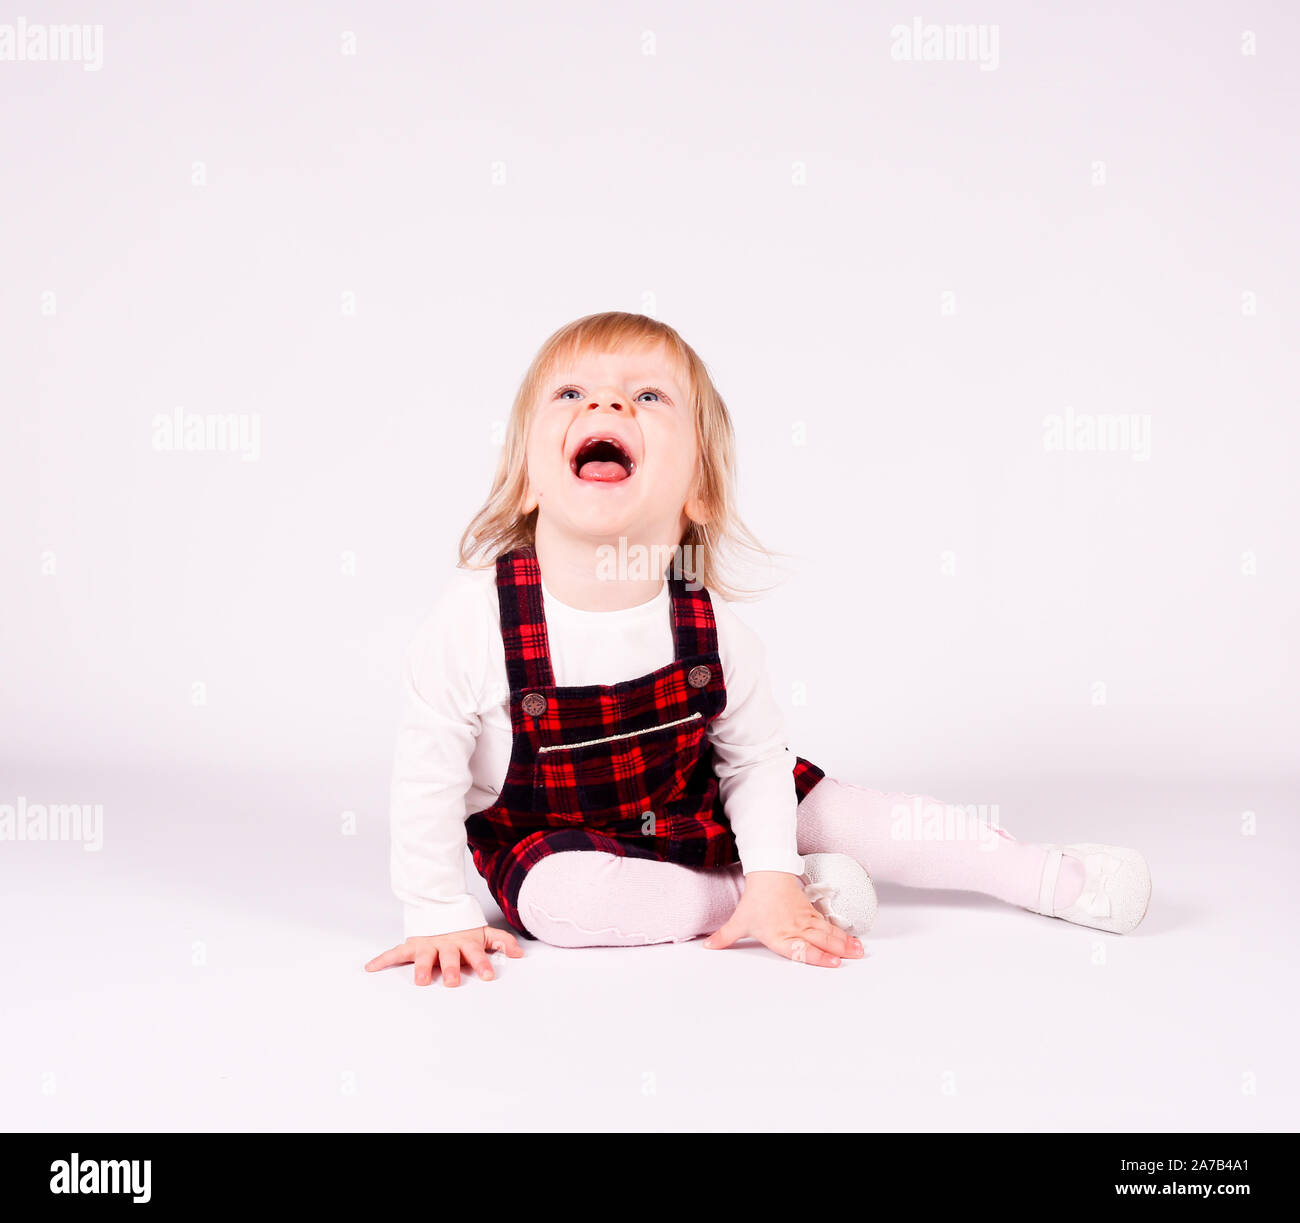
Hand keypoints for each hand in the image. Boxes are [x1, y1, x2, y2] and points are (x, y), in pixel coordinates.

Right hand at [365, 926, 523, 987]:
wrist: (440, 907)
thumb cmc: (464, 928)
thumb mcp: (485, 932)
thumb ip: (502, 941)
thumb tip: (519, 954)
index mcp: (465, 942)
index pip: (476, 954)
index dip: (482, 964)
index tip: (488, 976)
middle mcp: (446, 944)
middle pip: (449, 957)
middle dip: (452, 969)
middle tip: (454, 982)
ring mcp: (428, 944)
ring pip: (425, 957)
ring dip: (423, 968)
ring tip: (422, 981)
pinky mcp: (412, 945)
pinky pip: (396, 952)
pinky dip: (382, 959)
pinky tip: (371, 967)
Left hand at [703, 871, 863, 966]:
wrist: (768, 874)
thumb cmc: (755, 900)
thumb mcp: (739, 921)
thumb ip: (725, 937)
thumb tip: (707, 947)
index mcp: (779, 936)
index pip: (801, 949)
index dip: (817, 957)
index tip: (832, 963)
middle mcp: (795, 929)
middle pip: (820, 941)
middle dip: (838, 950)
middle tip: (854, 958)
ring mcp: (805, 920)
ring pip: (828, 932)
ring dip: (845, 942)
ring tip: (860, 951)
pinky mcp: (811, 912)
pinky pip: (828, 923)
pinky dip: (842, 932)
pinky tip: (854, 939)